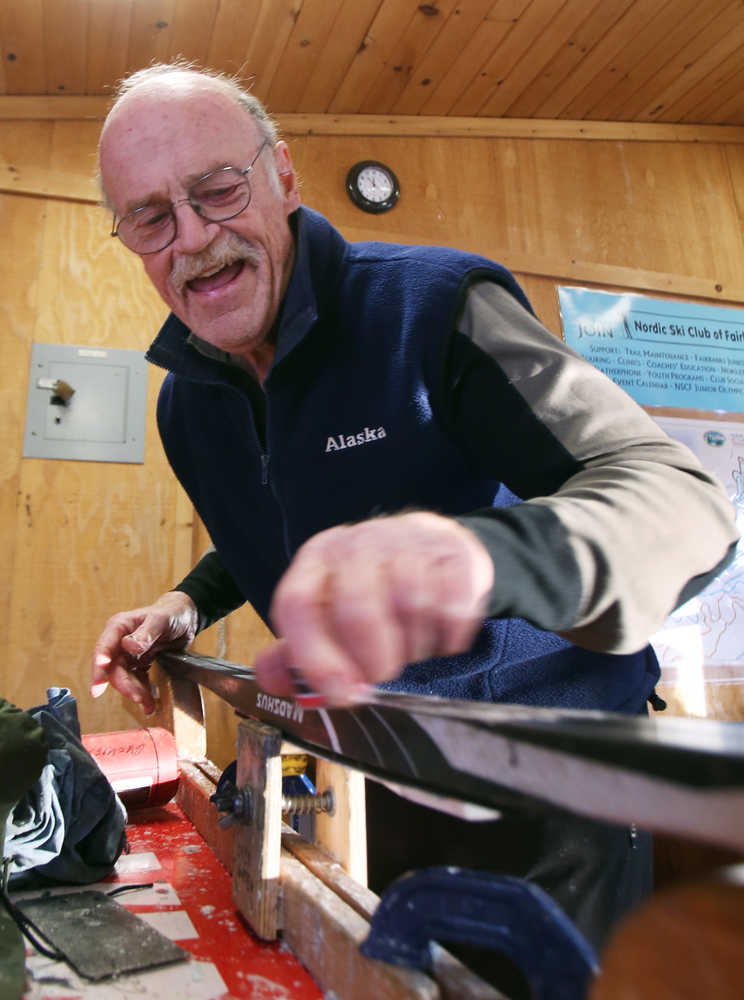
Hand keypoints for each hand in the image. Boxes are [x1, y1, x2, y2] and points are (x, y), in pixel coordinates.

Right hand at [90, 591, 198, 713]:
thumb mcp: (161, 619)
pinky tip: (149, 703)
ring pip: (124, 678)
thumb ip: (146, 632)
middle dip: (124, 685)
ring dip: (133, 693)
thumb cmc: (170, 613)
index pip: (104, 648)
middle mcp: (119, 642)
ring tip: (148, 705)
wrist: (184, 618)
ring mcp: (128, 655)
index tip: (98, 684)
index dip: (99, 667)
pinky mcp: (138, 664)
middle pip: (114, 669)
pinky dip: (142, 692)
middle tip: (138, 698)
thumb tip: (128, 646)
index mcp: (119, 627)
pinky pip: (136, 681)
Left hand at [255, 512, 493, 703]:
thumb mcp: (328, 615)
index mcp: (317, 559)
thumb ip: (297, 653)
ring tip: (412, 649)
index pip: (297, 603)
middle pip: (356, 609)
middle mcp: (356, 543)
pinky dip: (449, 638)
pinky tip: (442, 638)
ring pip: (410, 608)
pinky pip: (452, 607)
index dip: (313, 657)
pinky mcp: (451, 549)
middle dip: (373, 660)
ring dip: (415, 648)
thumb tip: (275, 681)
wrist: (430, 548)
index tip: (340, 693)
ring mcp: (406, 540)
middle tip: (383, 675)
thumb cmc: (372, 592)